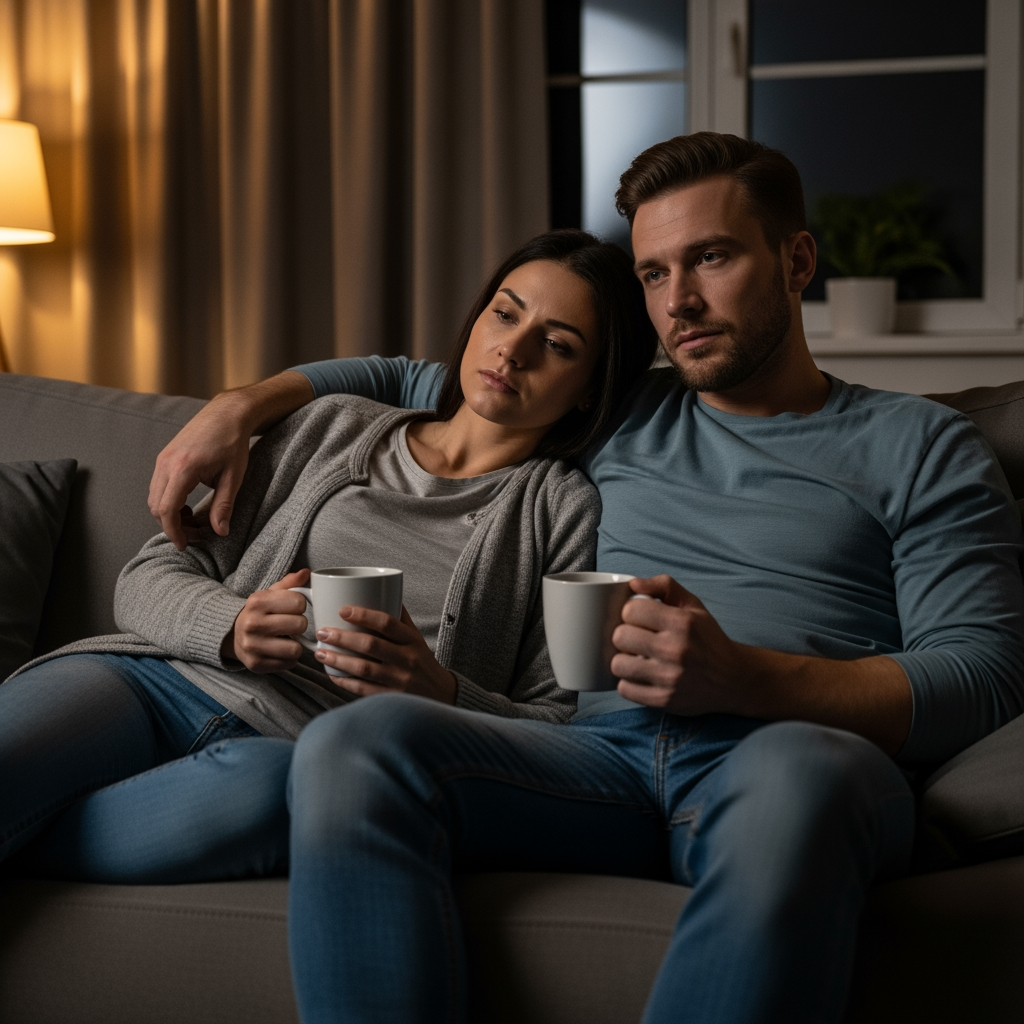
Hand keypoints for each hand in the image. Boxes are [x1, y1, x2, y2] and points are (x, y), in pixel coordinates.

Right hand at [149, 393, 254, 550]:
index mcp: (183, 468)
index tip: (185, 545)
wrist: (227, 413)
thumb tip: (220, 532)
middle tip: (196, 535)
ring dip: (169, 514)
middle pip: (156, 507)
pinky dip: (168, 501)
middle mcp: (166, 463)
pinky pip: (158, 487)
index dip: (174, 532)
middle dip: (173, 526)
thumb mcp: (234, 477)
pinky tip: (188, 505)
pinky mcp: (164, 457)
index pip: (167, 510)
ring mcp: (162, 459)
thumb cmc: (233, 443)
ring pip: (154, 497)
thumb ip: (224, 506)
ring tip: (194, 521)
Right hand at [222, 569, 310, 672]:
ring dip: (296, 644)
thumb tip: (306, 573)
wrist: (233, 634)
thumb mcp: (270, 594)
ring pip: (296, 648)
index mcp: (257, 602)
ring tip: (286, 639)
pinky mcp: (256, 664)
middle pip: (300, 625)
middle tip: (290, 625)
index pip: (299, 602)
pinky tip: (280, 650)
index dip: (300, 605)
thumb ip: (290, 583)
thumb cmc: (259, 612)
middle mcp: (253, 624)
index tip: (292, 608)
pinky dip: (288, 658)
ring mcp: (253, 646)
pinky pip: (289, 663)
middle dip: (299, 624)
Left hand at [314, 606, 457, 703]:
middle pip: (371, 645)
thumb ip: (399, 618)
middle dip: (342, 638)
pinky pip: (363, 689)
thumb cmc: (422, 660)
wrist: (440, 694)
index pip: (387, 623)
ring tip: (320, 653)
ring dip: (338, 660)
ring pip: (364, 668)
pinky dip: (345, 681)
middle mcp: (407, 659)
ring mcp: (399, 680)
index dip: (364, 615)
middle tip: (322, 632)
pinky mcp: (391, 697)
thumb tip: (382, 591)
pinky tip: (332, 674)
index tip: (342, 610)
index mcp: (412, 639)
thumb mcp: (416, 637)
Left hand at [610, 575, 748, 714]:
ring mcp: (669, 677)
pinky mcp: (664, 700)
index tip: (639, 619)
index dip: (631, 613)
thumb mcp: (693, 606)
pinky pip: (625, 689)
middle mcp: (675, 649)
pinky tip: (641, 676)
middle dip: (625, 636)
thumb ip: (664, 586)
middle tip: (637, 640)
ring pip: (618, 664)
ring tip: (636, 659)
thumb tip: (633, 583)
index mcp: (682, 623)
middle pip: (620, 636)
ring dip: (624, 661)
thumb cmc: (708, 639)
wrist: (733, 680)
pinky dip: (629, 682)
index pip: (631, 610)